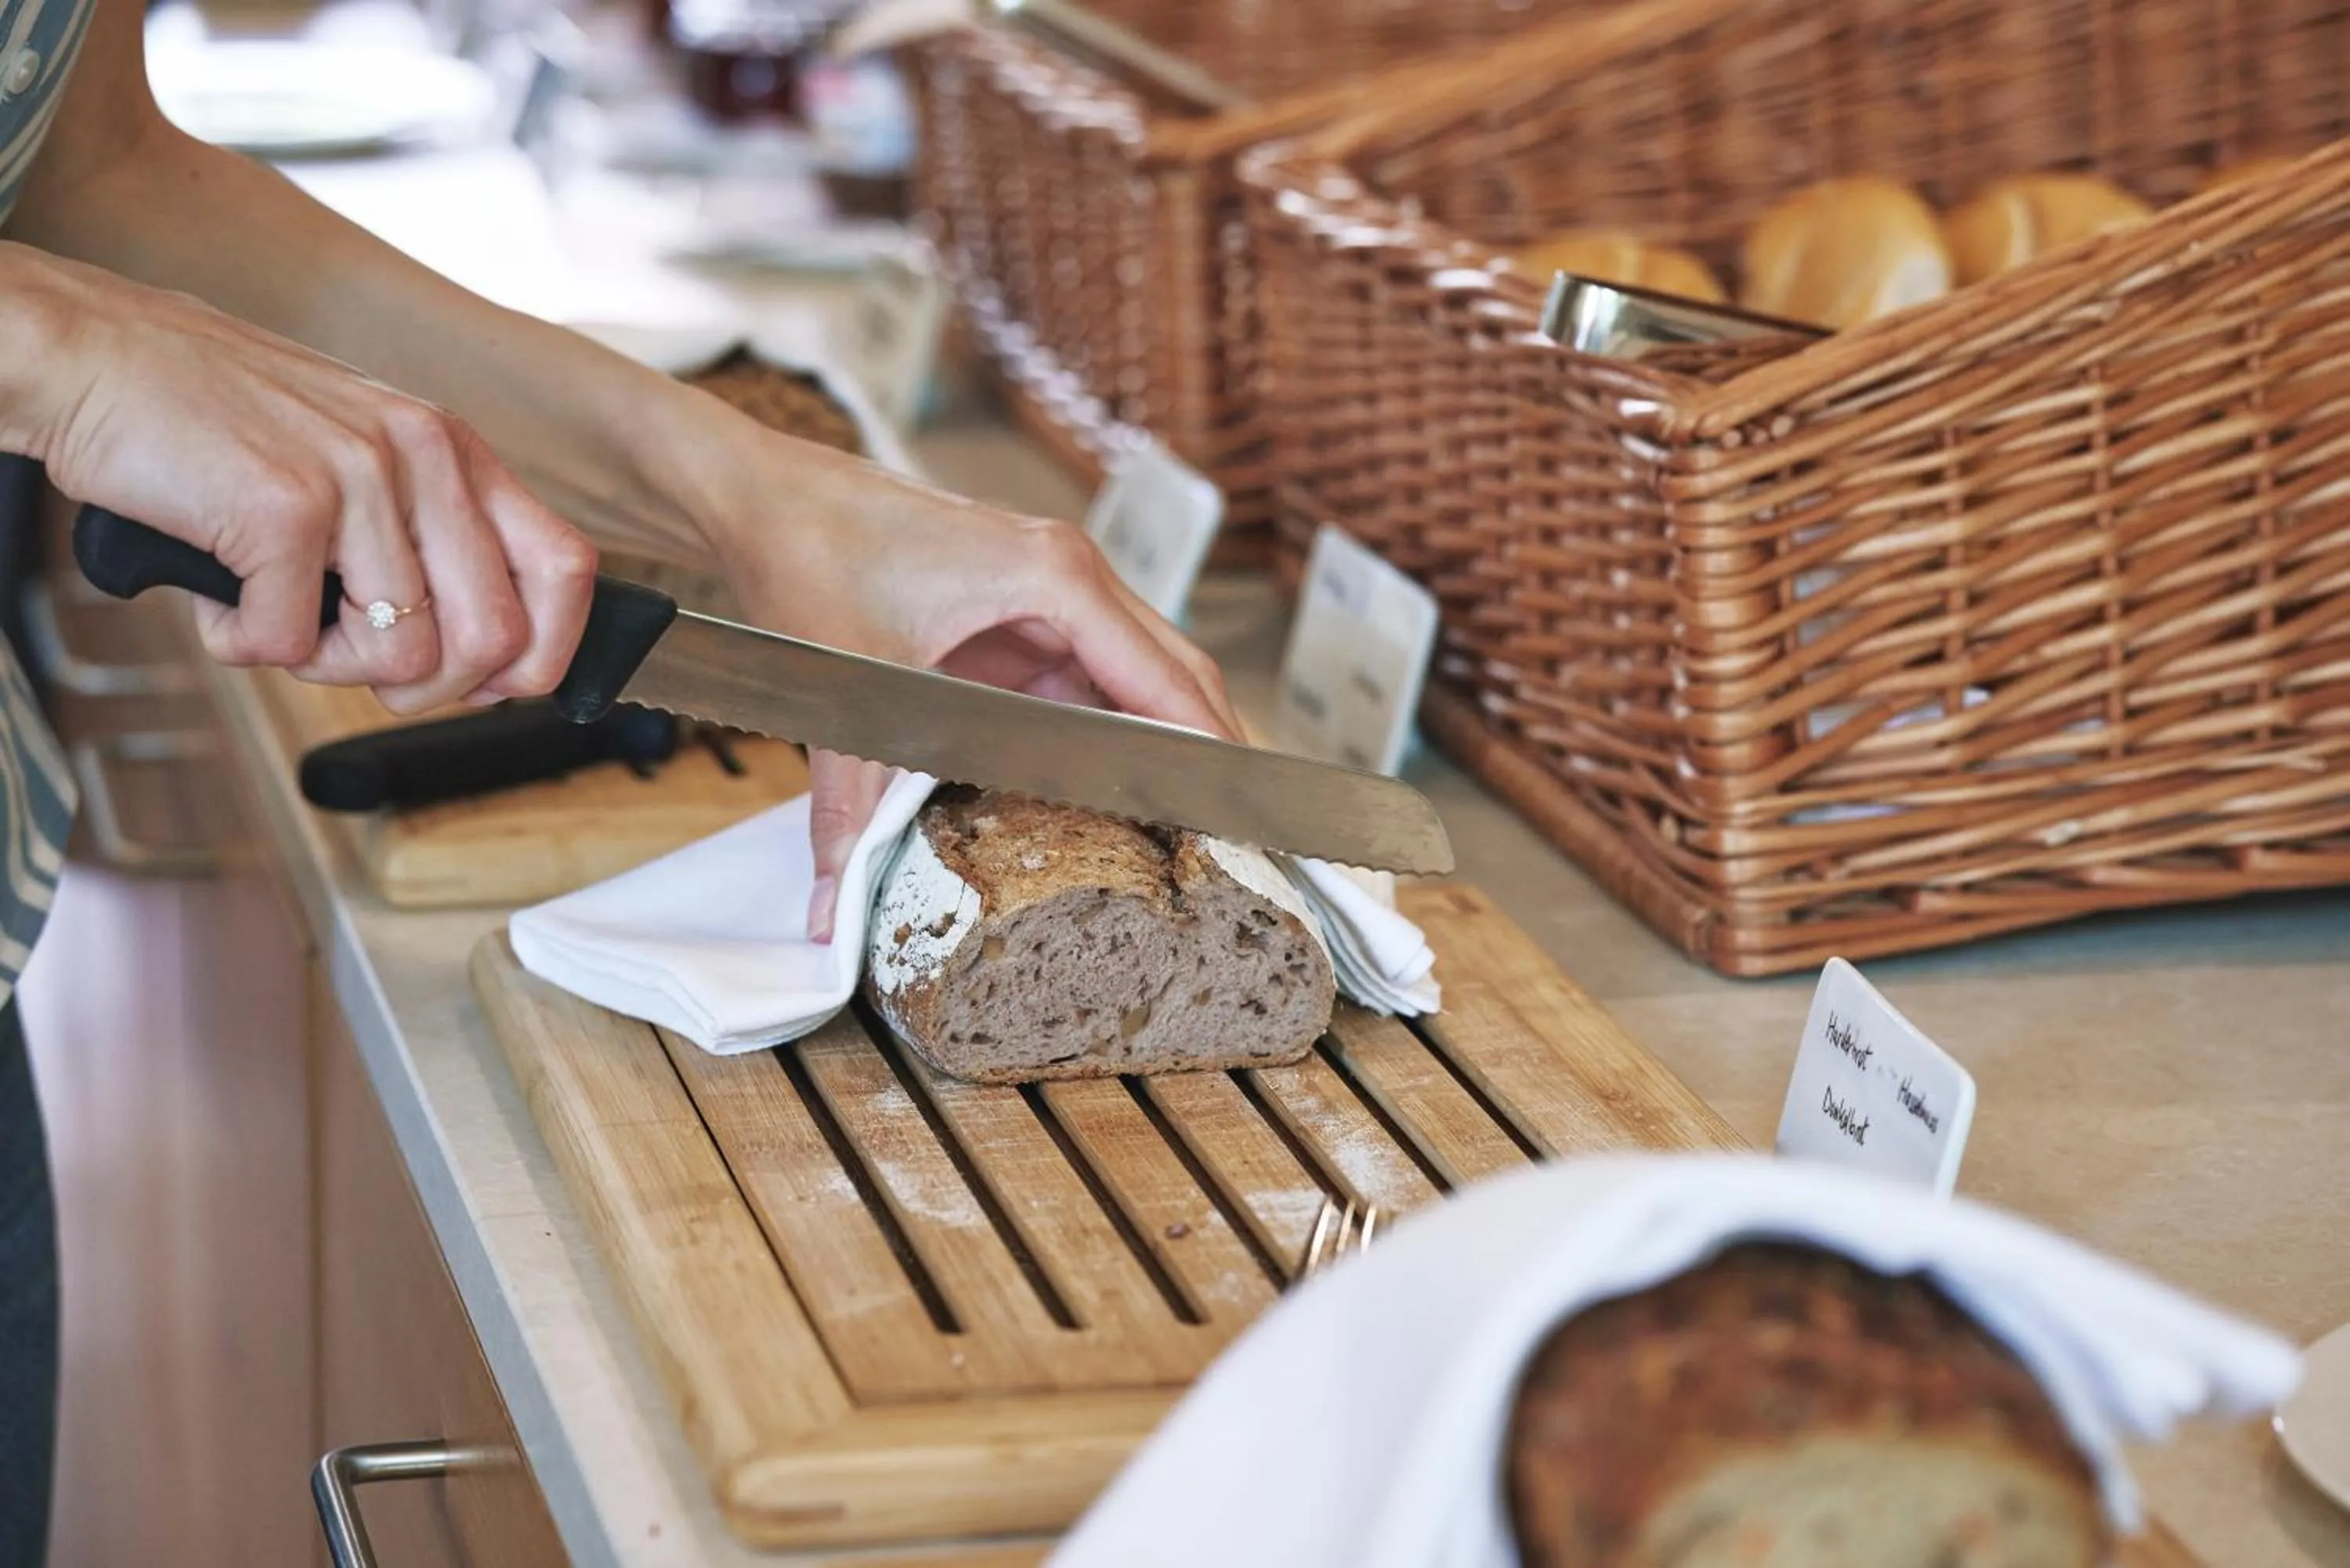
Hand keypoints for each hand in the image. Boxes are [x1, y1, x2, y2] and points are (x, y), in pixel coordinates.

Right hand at [1, 246, 595, 712]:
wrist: (90, 355)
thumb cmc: (215, 421)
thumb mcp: (355, 460)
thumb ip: (426, 539)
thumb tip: (490, 658)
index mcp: (452, 447)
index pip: (566, 570)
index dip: (542, 655)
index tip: (491, 686)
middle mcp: (421, 454)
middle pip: (493, 639)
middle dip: (426, 687)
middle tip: (354, 663)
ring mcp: (356, 478)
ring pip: (400, 658)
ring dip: (325, 666)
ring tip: (274, 613)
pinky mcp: (282, 509)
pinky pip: (288, 646)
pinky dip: (242, 643)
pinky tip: (219, 596)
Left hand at [708, 471, 1241, 941]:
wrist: (762, 495)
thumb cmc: (812, 550)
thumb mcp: (843, 687)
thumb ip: (852, 806)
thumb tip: (833, 910)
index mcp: (1055, 576)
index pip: (1167, 680)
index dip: (1209, 753)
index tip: (1246, 818)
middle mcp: (1071, 575)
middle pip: (1176, 676)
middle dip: (1206, 755)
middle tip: (1237, 839)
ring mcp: (1051, 592)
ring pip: (1137, 680)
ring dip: (1158, 745)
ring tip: (1186, 827)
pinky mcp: (1021, 613)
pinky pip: (1086, 680)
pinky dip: (1104, 732)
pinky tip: (1106, 787)